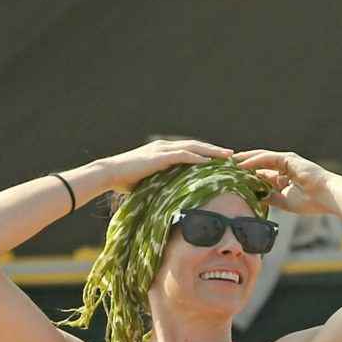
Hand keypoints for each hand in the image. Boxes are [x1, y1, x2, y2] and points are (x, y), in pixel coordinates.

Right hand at [101, 139, 233, 193]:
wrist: (110, 172)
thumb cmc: (125, 180)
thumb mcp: (147, 180)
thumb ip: (159, 183)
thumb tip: (167, 196)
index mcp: (163, 151)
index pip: (189, 150)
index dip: (206, 154)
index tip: (220, 159)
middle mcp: (165, 146)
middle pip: (196, 146)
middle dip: (214, 150)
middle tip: (232, 154)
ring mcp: (163, 150)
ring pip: (193, 148)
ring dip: (211, 152)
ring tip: (227, 156)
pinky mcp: (160, 156)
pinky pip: (183, 155)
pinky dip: (197, 157)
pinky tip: (209, 162)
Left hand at [232, 149, 337, 214]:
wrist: (327, 197)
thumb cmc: (311, 202)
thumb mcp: (284, 202)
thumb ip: (269, 198)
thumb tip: (254, 199)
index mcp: (283, 177)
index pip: (260, 175)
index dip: (246, 177)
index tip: (230, 180)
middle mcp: (283, 167)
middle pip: (258, 164)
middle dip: (241, 166)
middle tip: (224, 168)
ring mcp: (286, 161)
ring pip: (260, 158)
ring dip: (243, 160)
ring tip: (228, 163)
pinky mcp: (288, 159)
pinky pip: (267, 159)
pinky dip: (253, 161)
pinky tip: (241, 164)